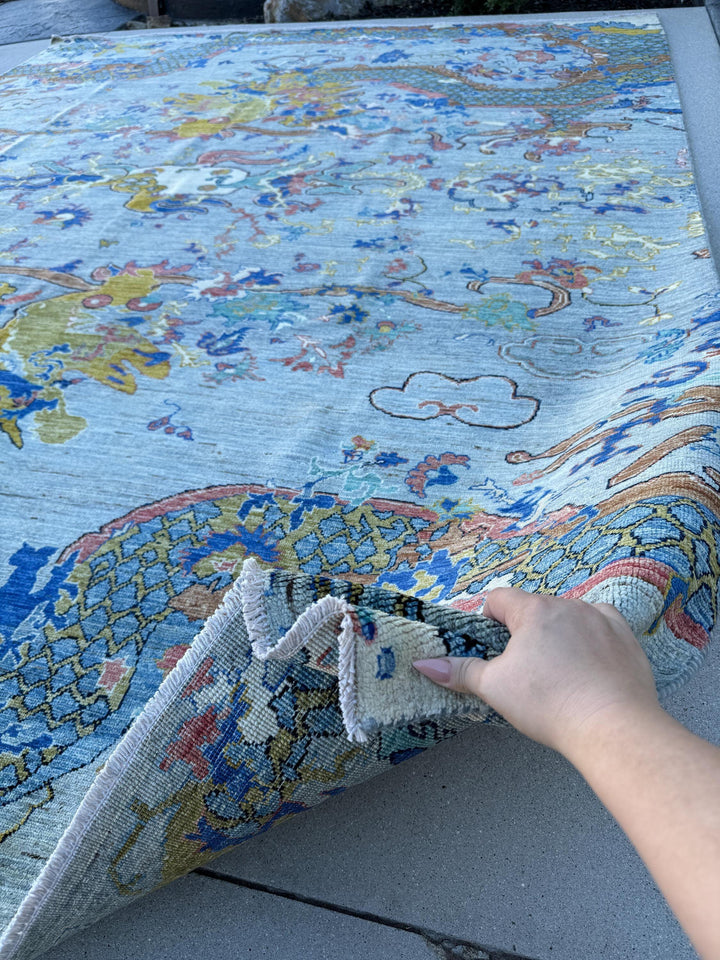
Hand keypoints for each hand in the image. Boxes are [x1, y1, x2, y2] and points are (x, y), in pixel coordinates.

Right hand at [413, 587, 662, 758]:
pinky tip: (590, 665)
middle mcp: (567, 604)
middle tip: (524, 670)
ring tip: (559, 673)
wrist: (612, 726)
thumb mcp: (495, 688)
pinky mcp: (625, 636)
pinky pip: (602, 626)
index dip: (488, 620)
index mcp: (532, 611)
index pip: (498, 599)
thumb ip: (460, 671)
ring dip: (559, 634)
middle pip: (534, 609)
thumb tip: (423, 663)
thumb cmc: (548, 703)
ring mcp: (600, 618)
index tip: (491, 648)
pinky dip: (593, 639)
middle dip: (525, 632)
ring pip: (569, 616)